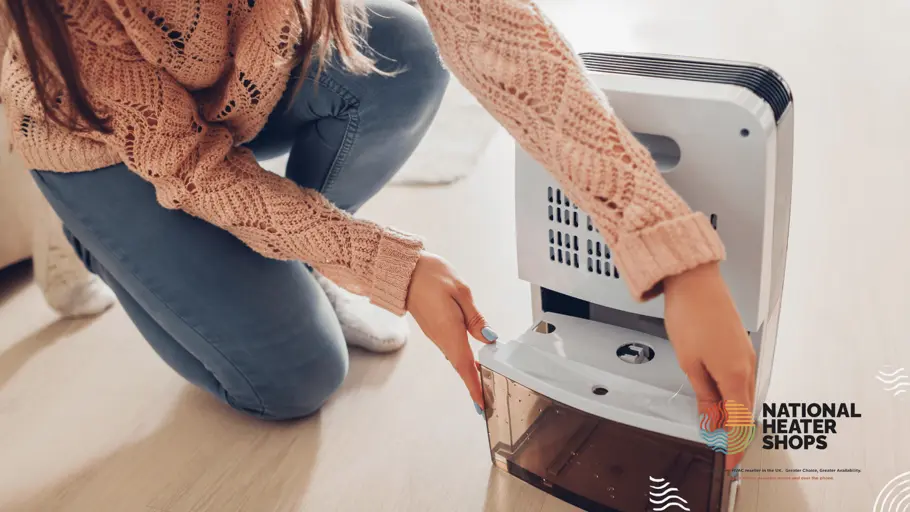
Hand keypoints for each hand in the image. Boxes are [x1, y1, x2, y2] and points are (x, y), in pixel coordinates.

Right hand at [406, 251, 495, 407]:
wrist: (403, 270)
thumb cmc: (430, 275)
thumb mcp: (461, 291)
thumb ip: (475, 318)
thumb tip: (489, 337)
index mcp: (450, 330)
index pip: (465, 365)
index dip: (475, 386)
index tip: (482, 404)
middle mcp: (441, 337)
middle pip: (461, 366)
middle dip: (474, 383)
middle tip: (488, 399)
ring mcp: (436, 334)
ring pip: (456, 358)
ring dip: (469, 372)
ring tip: (484, 384)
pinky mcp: (434, 329)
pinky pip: (450, 349)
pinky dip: (462, 359)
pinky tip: (470, 360)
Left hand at [663, 262, 756, 470]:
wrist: (695, 280)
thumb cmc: (690, 316)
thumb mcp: (690, 363)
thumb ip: (704, 395)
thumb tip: (713, 421)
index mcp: (735, 375)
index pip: (740, 421)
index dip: (737, 446)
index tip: (732, 463)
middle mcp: (747, 366)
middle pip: (744, 409)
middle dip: (735, 431)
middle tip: (723, 450)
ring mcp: (746, 354)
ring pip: (742, 394)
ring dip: (733, 412)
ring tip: (717, 427)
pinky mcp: (740, 345)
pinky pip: (740, 378)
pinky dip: (732, 394)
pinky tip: (719, 398)